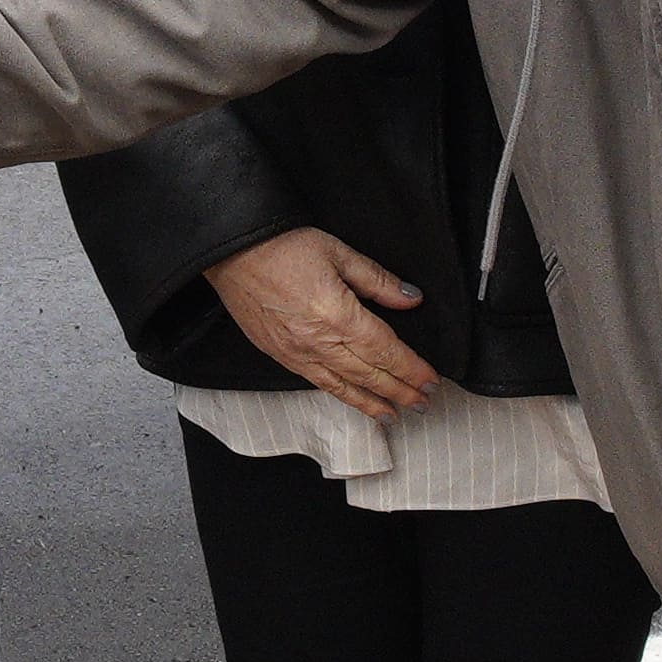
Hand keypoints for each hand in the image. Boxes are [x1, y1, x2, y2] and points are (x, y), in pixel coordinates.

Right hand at [206, 228, 434, 419]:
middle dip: (401, 391)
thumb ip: (377, 280)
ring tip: (394, 414)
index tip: (430, 379)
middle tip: (423, 403)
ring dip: (373, 403)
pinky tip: (353, 399)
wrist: (231, 251)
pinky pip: (317, 383)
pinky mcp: (281, 356)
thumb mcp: (338, 252)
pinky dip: (341, 396)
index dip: (411, 369)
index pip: (386, 351)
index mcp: (339, 315)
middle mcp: (320, 342)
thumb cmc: (281, 246)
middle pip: (370, 375)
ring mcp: (298, 353)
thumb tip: (410, 298)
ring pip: (344, 388)